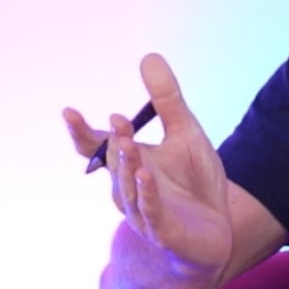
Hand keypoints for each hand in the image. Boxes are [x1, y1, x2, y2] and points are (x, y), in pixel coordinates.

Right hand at [63, 53, 232, 287]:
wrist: (219, 231)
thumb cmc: (196, 184)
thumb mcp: (186, 133)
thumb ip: (167, 100)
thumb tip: (148, 57)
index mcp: (129, 163)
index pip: (97, 147)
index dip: (81, 132)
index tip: (68, 112)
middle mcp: (128, 188)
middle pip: (114, 164)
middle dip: (115, 142)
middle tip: (118, 118)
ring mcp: (144, 212)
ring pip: (128, 188)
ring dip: (128, 166)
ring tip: (128, 143)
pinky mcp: (165, 232)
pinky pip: (151, 212)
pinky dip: (146, 195)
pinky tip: (146, 177)